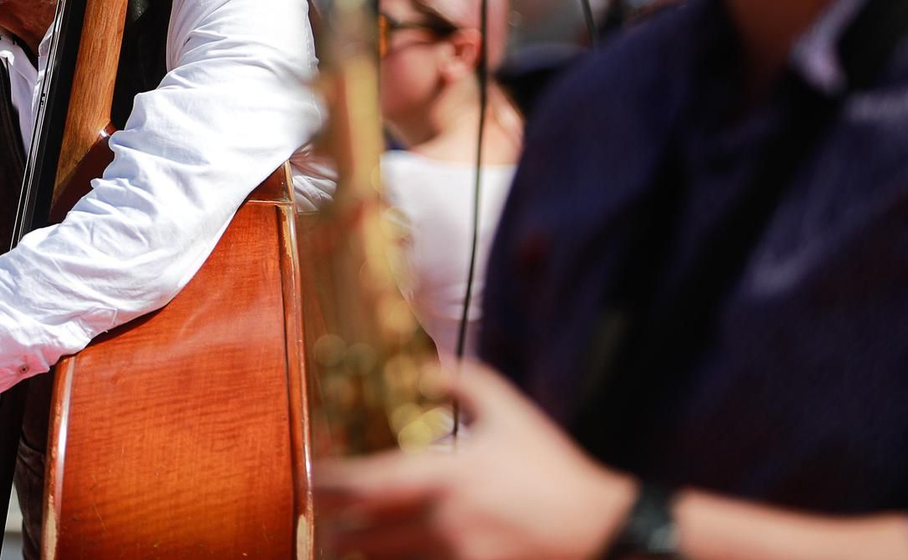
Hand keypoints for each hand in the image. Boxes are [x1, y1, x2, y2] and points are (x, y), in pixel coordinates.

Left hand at [315, 362, 635, 559]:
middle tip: (318, 518)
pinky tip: (383, 558)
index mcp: (447, 475)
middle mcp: (442, 519)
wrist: (596, 529)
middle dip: (336, 526)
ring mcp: (454, 556)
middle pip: (366, 531)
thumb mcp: (510, 412)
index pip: (370, 482)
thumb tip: (422, 366)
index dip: (332, 483)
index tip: (311, 478)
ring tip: (342, 543)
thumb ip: (464, 382)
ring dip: (360, 551)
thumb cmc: (551, 467)